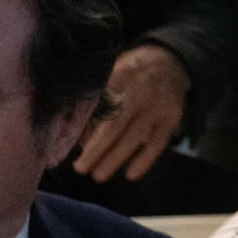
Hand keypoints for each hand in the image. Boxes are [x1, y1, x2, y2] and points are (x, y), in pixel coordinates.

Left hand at [75, 45, 190, 183]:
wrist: (170, 61)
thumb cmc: (129, 74)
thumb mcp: (111, 73)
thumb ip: (94, 98)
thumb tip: (69, 130)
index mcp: (118, 77)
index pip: (98, 107)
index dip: (83, 127)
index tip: (65, 145)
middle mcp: (139, 92)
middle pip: (114, 125)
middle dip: (96, 149)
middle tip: (79, 169)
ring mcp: (157, 106)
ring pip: (134, 136)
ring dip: (115, 158)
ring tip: (97, 176)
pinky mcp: (172, 117)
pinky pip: (158, 142)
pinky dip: (145, 159)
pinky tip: (131, 175)